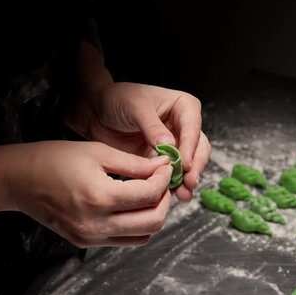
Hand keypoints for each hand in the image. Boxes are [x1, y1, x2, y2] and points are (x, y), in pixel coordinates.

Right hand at [9, 140, 172, 246]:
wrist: (19, 179)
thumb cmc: (54, 159)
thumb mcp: (98, 152)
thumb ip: (134, 163)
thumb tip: (163, 166)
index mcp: (99, 197)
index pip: (149, 195)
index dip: (164, 179)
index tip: (165, 166)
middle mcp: (96, 224)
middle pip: (152, 222)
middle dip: (164, 200)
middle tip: (162, 181)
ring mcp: (90, 237)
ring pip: (142, 236)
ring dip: (153, 215)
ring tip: (149, 193)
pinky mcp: (86, 243)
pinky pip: (124, 239)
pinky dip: (136, 225)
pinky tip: (132, 205)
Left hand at [77, 82, 210, 201]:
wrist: (96, 112)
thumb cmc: (117, 99)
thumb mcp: (135, 107)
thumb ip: (152, 126)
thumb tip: (169, 146)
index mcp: (183, 106)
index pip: (193, 127)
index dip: (191, 146)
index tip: (185, 164)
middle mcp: (183, 126)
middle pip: (198, 148)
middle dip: (195, 166)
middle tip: (188, 182)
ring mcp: (174, 145)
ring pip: (189, 164)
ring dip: (187, 179)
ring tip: (183, 194)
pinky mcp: (161, 160)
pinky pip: (171, 174)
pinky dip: (173, 185)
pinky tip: (171, 195)